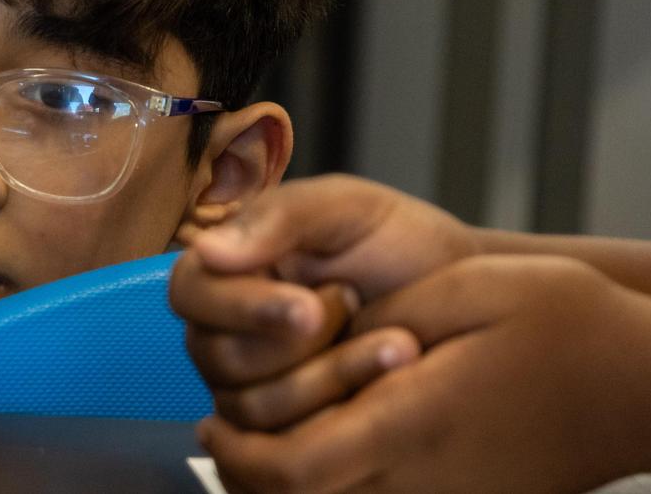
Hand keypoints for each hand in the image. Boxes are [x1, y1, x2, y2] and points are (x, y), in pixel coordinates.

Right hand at [171, 175, 476, 429]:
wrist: (461, 292)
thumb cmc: (400, 245)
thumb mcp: (346, 208)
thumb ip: (278, 217)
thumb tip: (205, 247)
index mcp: (228, 271)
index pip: (190, 294)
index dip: (241, 307)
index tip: (307, 308)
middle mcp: (226, 331)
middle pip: (219, 357)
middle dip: (301, 344)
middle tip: (359, 305)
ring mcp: (252, 385)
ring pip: (253, 406)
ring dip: (332, 375)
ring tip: (396, 342)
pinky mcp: (288, 431)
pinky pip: (287, 443)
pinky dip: (343, 412)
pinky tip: (389, 381)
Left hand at [198, 255, 650, 492]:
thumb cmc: (564, 323)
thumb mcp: (462, 292)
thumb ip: (378, 321)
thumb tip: (310, 336)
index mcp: (411, 421)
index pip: (290, 467)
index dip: (237, 453)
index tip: (210, 423)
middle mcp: (420, 478)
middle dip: (248, 475)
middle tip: (221, 434)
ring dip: (285, 487)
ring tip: (261, 442)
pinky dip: (331, 491)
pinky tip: (325, 451)